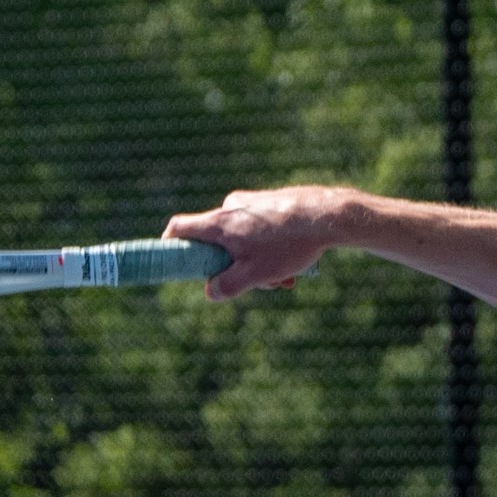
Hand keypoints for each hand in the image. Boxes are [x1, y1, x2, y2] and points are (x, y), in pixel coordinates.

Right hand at [164, 185, 353, 299]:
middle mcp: (231, 208)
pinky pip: (259, 232)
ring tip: (286, 278)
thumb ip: (228, 286)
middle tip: (262, 285)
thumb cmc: (288, 245)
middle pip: (217, 243)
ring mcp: (250, 203)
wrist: (326, 217)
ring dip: (259, 264)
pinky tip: (294, 265)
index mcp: (219, 223)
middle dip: (235, 268)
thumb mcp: (255, 274)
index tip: (171, 258)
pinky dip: (271, 251)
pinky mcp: (269, 204)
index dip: (170, 243)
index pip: (180, 227)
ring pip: (243, 241)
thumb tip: (211, 292)